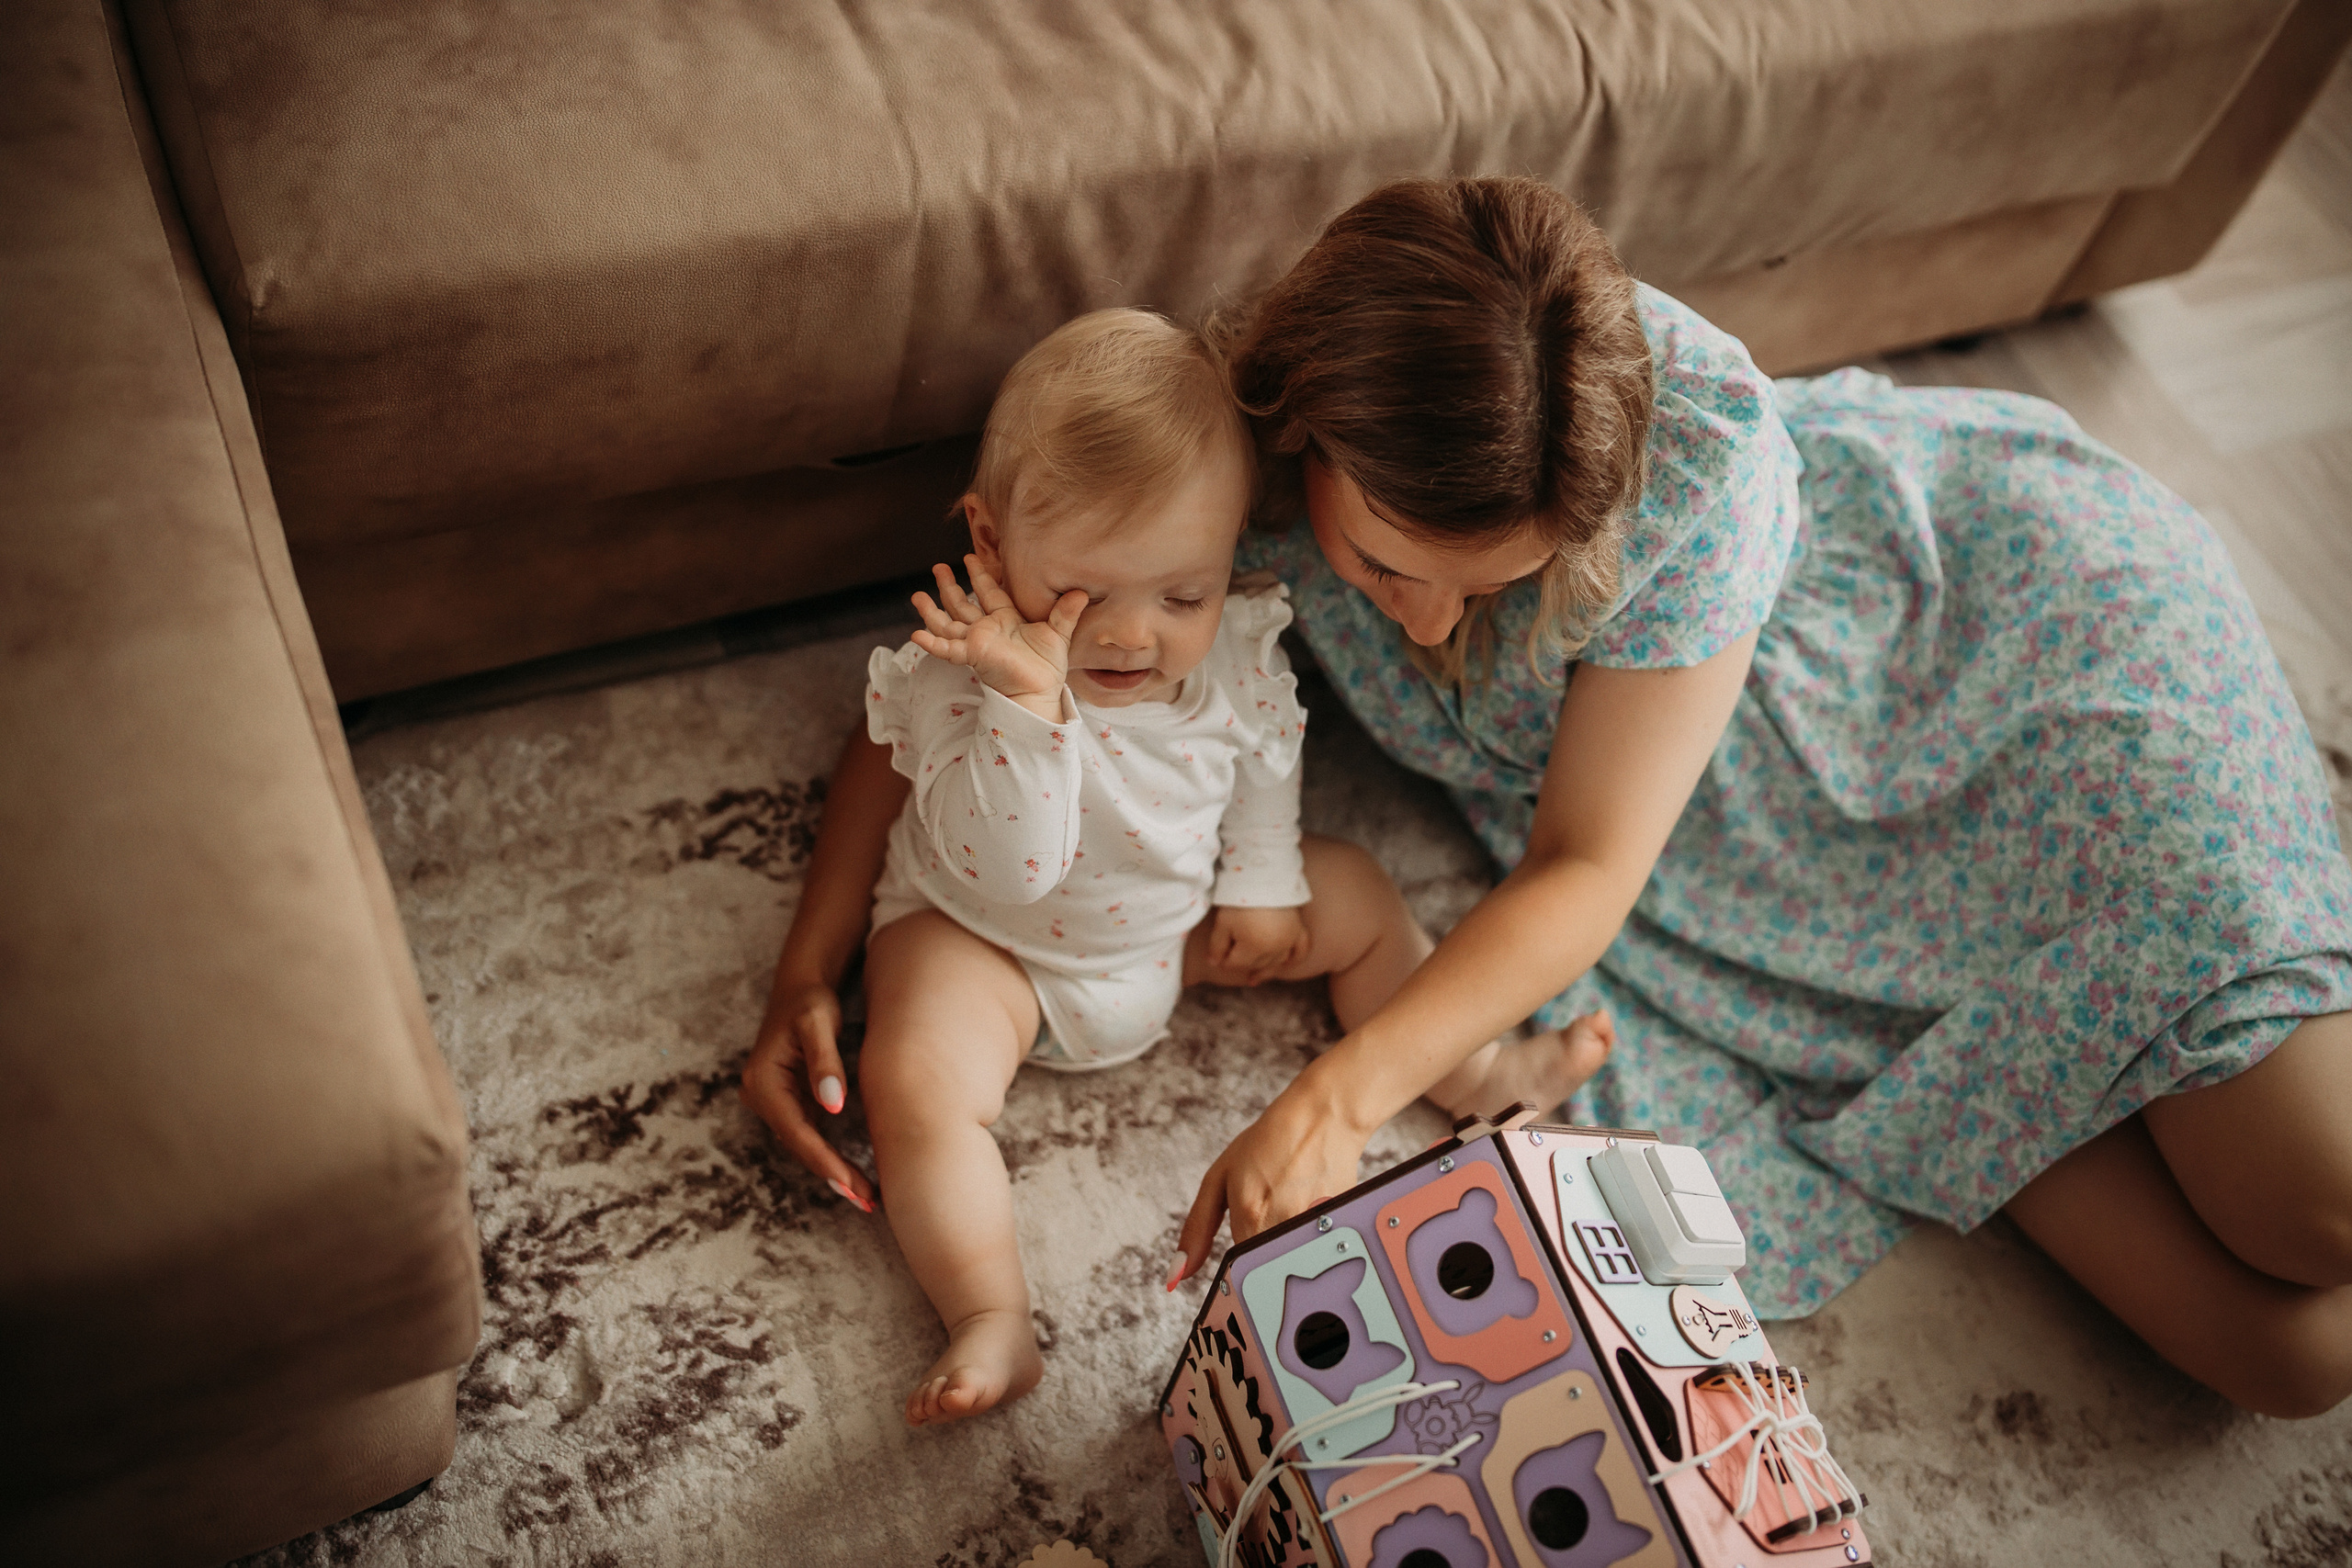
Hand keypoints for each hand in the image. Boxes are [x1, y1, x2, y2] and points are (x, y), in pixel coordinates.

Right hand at [739, 975, 877, 1211]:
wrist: (800, 984)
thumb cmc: (810, 1001)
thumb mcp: (818, 1023)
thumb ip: (825, 1063)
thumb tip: (833, 1106)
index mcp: (764, 1082)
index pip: (798, 1132)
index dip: (825, 1161)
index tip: (852, 1185)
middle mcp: (760, 1096)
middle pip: (799, 1145)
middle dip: (832, 1174)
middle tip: (868, 1200)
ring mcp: (771, 1101)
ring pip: (803, 1144)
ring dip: (831, 1169)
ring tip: (866, 1194)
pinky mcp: (787, 1101)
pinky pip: (808, 1134)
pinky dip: (829, 1154)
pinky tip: (852, 1172)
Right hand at [910, 555, 1087, 714]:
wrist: (1042, 690)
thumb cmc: (1049, 666)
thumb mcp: (1058, 633)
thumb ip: (1066, 612)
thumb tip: (1082, 592)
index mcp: (1006, 619)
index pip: (989, 592)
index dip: (979, 575)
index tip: (970, 557)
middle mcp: (987, 629)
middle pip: (962, 604)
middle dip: (948, 586)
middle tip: (937, 567)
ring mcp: (976, 642)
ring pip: (948, 623)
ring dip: (931, 611)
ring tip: (915, 595)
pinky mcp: (972, 656)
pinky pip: (948, 650)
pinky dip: (933, 643)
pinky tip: (916, 635)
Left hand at [1168, 1063, 1371, 1288]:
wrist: (1321, 1119)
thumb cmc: (1266, 1144)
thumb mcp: (1218, 1178)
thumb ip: (1196, 1230)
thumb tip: (1175, 1276)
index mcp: (1249, 1217)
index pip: (1237, 1273)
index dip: (1238, 1269)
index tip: (1242, 1262)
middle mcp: (1283, 1226)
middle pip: (1268, 1269)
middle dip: (1265, 1255)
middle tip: (1272, 1215)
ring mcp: (1315, 1226)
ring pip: (1294, 1261)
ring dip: (1290, 1245)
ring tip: (1291, 1207)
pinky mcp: (1341, 1225)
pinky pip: (1318, 1248)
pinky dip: (1312, 1236)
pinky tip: (1310, 1206)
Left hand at [1205, 905, 1308, 985]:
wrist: (1264, 875)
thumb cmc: (1240, 898)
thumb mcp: (1222, 922)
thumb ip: (1217, 946)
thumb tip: (1214, 964)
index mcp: (1254, 948)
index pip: (1235, 964)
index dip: (1224, 961)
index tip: (1217, 955)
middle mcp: (1274, 949)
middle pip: (1255, 964)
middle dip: (1242, 964)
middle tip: (1232, 960)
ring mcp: (1289, 941)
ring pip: (1276, 963)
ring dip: (1265, 970)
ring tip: (1254, 978)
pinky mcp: (1299, 930)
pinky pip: (1301, 951)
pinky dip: (1294, 960)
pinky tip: (1286, 965)